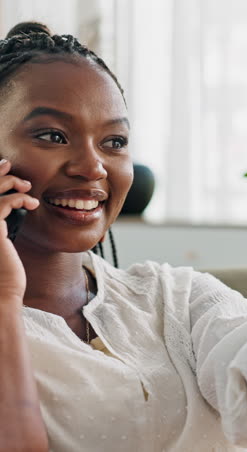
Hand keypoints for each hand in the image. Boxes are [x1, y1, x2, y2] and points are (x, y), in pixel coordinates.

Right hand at [0, 160, 38, 302]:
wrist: (2, 294)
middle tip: (9, 164)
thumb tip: (9, 205)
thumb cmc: (4, 272)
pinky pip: (3, 203)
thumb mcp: (0, 241)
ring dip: (10, 182)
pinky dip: (19, 198)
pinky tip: (32, 203)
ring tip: (26, 185)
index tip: (3, 169)